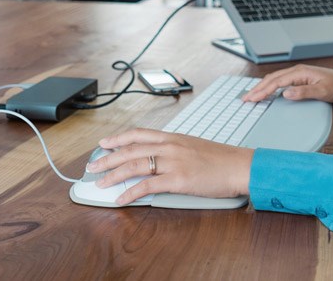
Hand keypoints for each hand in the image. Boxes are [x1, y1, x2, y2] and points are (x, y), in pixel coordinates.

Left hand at [90, 129, 253, 205]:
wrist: (240, 166)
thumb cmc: (221, 159)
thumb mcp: (194, 146)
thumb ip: (175, 149)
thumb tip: (159, 158)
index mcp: (173, 137)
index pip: (138, 134)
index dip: (118, 138)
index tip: (104, 143)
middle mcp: (170, 146)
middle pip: (130, 149)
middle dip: (107, 158)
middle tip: (93, 166)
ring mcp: (173, 162)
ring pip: (134, 165)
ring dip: (113, 175)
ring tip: (100, 183)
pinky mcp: (178, 179)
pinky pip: (147, 185)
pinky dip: (131, 192)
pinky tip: (121, 198)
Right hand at [242, 64, 332, 103]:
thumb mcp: (322, 92)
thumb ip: (304, 92)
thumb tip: (285, 94)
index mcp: (300, 72)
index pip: (276, 82)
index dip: (262, 91)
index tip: (251, 98)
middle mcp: (296, 71)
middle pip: (271, 79)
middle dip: (257, 89)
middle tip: (245, 99)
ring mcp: (297, 73)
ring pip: (274, 79)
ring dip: (262, 87)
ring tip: (251, 95)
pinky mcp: (299, 78)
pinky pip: (280, 81)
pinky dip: (270, 86)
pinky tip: (265, 91)